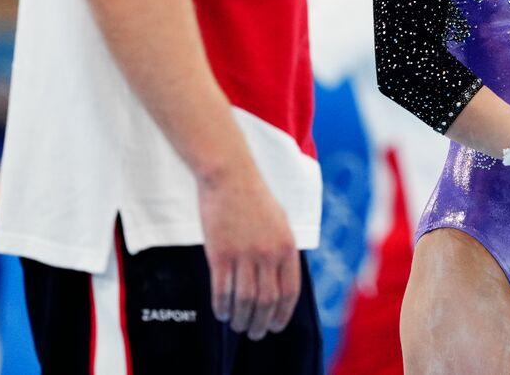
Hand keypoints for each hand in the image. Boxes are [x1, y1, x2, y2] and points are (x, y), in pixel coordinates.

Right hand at [198, 165, 300, 339]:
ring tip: (239, 326)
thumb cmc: (254, 197)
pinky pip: (222, 290)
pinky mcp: (220, 254)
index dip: (283, 314)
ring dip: (242, 319)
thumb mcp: (280, 222)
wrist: (230, 176)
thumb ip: (282, 250)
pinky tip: (222, 313)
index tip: (277, 325)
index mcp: (287, 246)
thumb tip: (281, 280)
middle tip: (256, 333)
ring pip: (245, 300)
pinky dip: (222, 307)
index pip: (290, 291)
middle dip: (262, 323)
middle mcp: (268, 253)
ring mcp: (244, 254)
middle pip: (267, 301)